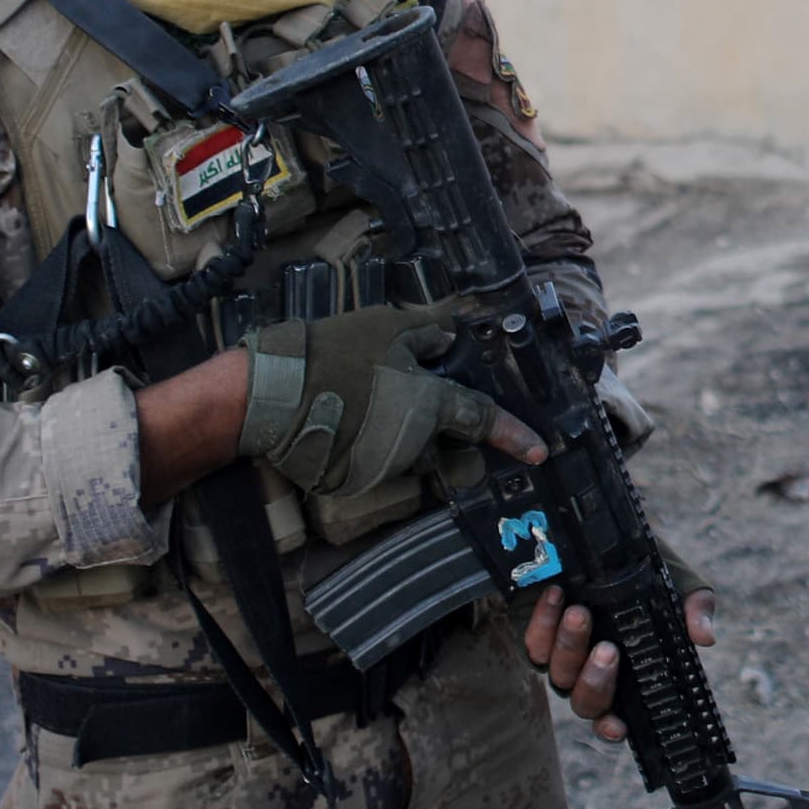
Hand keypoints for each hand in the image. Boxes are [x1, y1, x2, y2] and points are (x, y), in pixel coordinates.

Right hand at [240, 303, 523, 493]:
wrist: (268, 393)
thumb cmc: (330, 353)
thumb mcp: (383, 325)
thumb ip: (424, 332)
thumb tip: (448, 333)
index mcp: (429, 404)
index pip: (481, 418)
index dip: (513, 434)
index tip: (539, 451)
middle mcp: (412, 443)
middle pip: (431, 435)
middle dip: (415, 416)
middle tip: (378, 389)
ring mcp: (381, 468)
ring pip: (397, 450)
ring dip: (385, 430)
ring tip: (348, 398)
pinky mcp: (350, 484)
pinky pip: (364, 464)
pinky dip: (355, 445)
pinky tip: (332, 420)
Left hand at [527, 587, 715, 743]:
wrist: (612, 544)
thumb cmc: (650, 574)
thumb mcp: (679, 586)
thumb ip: (694, 610)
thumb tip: (704, 637)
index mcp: (627, 678)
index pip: (616, 717)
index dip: (612, 727)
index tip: (617, 725)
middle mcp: (590, 677)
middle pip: (585, 701)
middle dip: (597, 680)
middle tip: (609, 649)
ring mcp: (562, 660)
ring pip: (558, 673)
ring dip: (570, 647)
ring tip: (581, 614)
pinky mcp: (539, 638)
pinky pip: (534, 643)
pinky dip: (544, 622)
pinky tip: (557, 597)